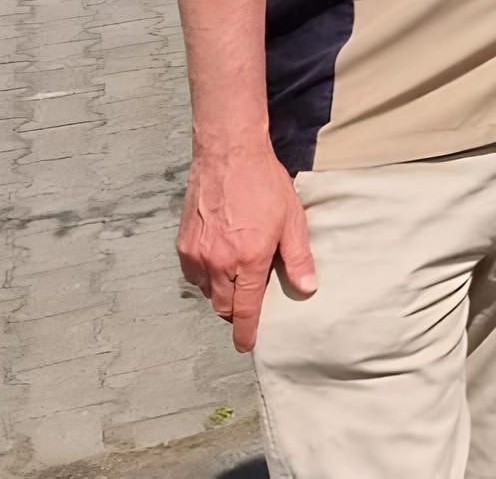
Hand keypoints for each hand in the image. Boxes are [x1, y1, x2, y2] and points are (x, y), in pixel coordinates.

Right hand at [178, 140, 314, 351]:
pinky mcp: (183, 244)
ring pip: (207, 290)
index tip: (247, 344)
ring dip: (221, 292)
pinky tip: (220, 261)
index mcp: (247, 259)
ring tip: (237, 277)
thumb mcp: (292, 220)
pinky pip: (193, 273)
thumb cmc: (264, 185)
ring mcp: (197, 254)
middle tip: (248, 307)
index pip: (245, 309)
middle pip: (222, 306)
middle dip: (234, 312)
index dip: (246, 330)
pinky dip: (206, 275)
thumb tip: (307, 288)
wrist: (229, 156)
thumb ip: (298, 258)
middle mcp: (218, 262)